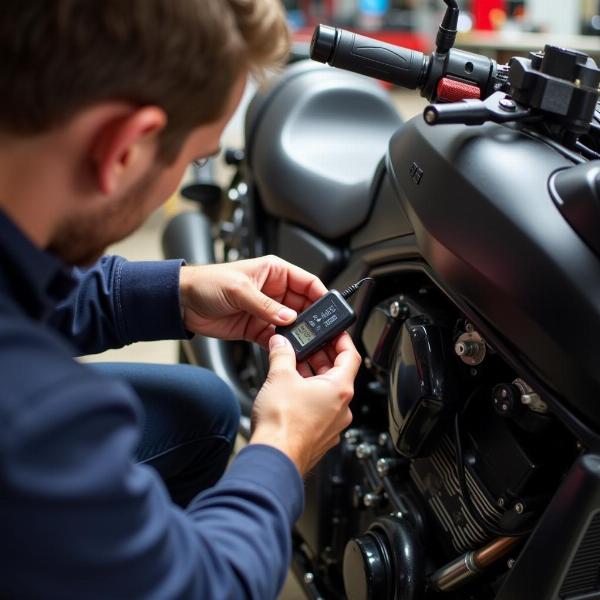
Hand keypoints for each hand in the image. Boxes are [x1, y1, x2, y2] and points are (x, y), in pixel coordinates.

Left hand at [179, 256, 327, 347]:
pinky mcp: (257, 328)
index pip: (307, 282)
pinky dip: (283, 345)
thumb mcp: (238, 289)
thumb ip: (265, 305)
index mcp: (274, 272)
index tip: (331, 309)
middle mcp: (274, 291)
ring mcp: (266, 311)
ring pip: (293, 324)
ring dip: (299, 334)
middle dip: (313, 319)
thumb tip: (288, 317)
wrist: (181, 302)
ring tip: (307, 343)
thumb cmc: (206, 283)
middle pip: (304, 306)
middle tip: (322, 332)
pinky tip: (288, 350)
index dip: (321, 295)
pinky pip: (277, 338)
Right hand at [249, 332, 361, 476]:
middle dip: (321, 358)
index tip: (335, 332)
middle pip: (338, 374)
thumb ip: (281, 355)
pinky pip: (320, 411)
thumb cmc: (283, 424)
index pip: (351, 356)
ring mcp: (333, 425)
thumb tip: (281, 344)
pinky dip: (309, 398)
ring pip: (327, 394)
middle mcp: (342, 408)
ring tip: (293, 369)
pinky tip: (291, 394)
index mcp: (340, 389)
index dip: (343, 340)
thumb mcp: (279, 377)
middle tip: (307, 347)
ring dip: (313, 378)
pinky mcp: (321, 437)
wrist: (274, 459)